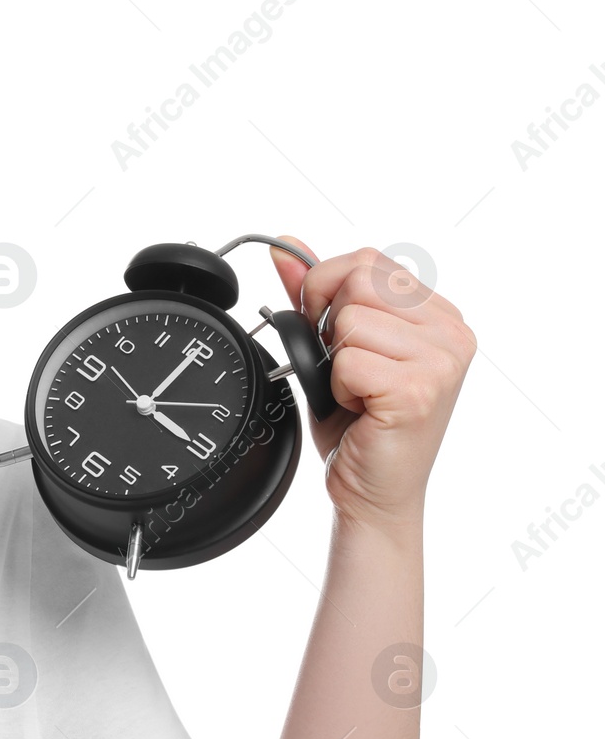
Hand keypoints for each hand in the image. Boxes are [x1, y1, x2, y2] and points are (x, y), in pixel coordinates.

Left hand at [268, 235, 473, 533]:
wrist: (372, 492)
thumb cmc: (358, 426)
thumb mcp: (331, 349)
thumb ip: (315, 295)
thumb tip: (286, 246)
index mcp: (439, 314)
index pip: (366, 260)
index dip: (326, 291)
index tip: (326, 333)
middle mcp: (451, 332)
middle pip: (357, 281)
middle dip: (329, 327)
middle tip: (344, 371)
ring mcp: (442, 359)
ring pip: (349, 321)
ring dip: (335, 363)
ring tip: (358, 394)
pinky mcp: (420, 388)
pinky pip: (347, 360)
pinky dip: (338, 388)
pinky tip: (361, 410)